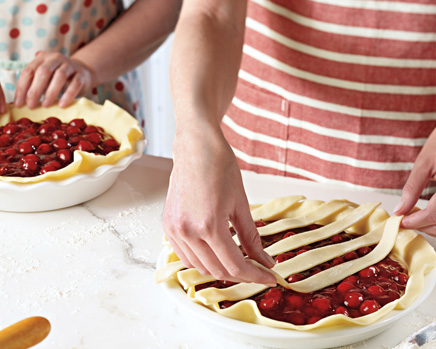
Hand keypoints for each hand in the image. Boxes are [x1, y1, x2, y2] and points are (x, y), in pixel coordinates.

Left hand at [14, 51, 93, 108]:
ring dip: (51, 92)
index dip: (22, 88)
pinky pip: (75, 83)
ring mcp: (69, 65)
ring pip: (60, 76)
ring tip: (45, 105)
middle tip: (31, 105)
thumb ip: (32, 83)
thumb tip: (18, 102)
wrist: (82, 72)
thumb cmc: (56, 77)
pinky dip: (68, 95)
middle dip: (35, 90)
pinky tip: (62, 105)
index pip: (29, 71)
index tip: (18, 104)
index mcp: (42, 58)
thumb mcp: (43, 76)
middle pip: (43, 71)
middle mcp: (55, 59)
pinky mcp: (81, 74)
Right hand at [162, 128, 276, 284]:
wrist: (196, 147)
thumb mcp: (241, 204)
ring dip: (219, 270)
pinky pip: (185, 255)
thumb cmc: (219, 166)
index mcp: (209, 225)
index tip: (268, 276)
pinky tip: (215, 254)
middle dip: (240, 274)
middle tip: (257, 270)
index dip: (255, 275)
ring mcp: (175, 230)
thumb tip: (264, 261)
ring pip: (199, 267)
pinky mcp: (168, 226)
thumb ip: (252, 237)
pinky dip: (201, 260)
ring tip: (237, 262)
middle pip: (217, 270)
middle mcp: (188, 231)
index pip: (235, 265)